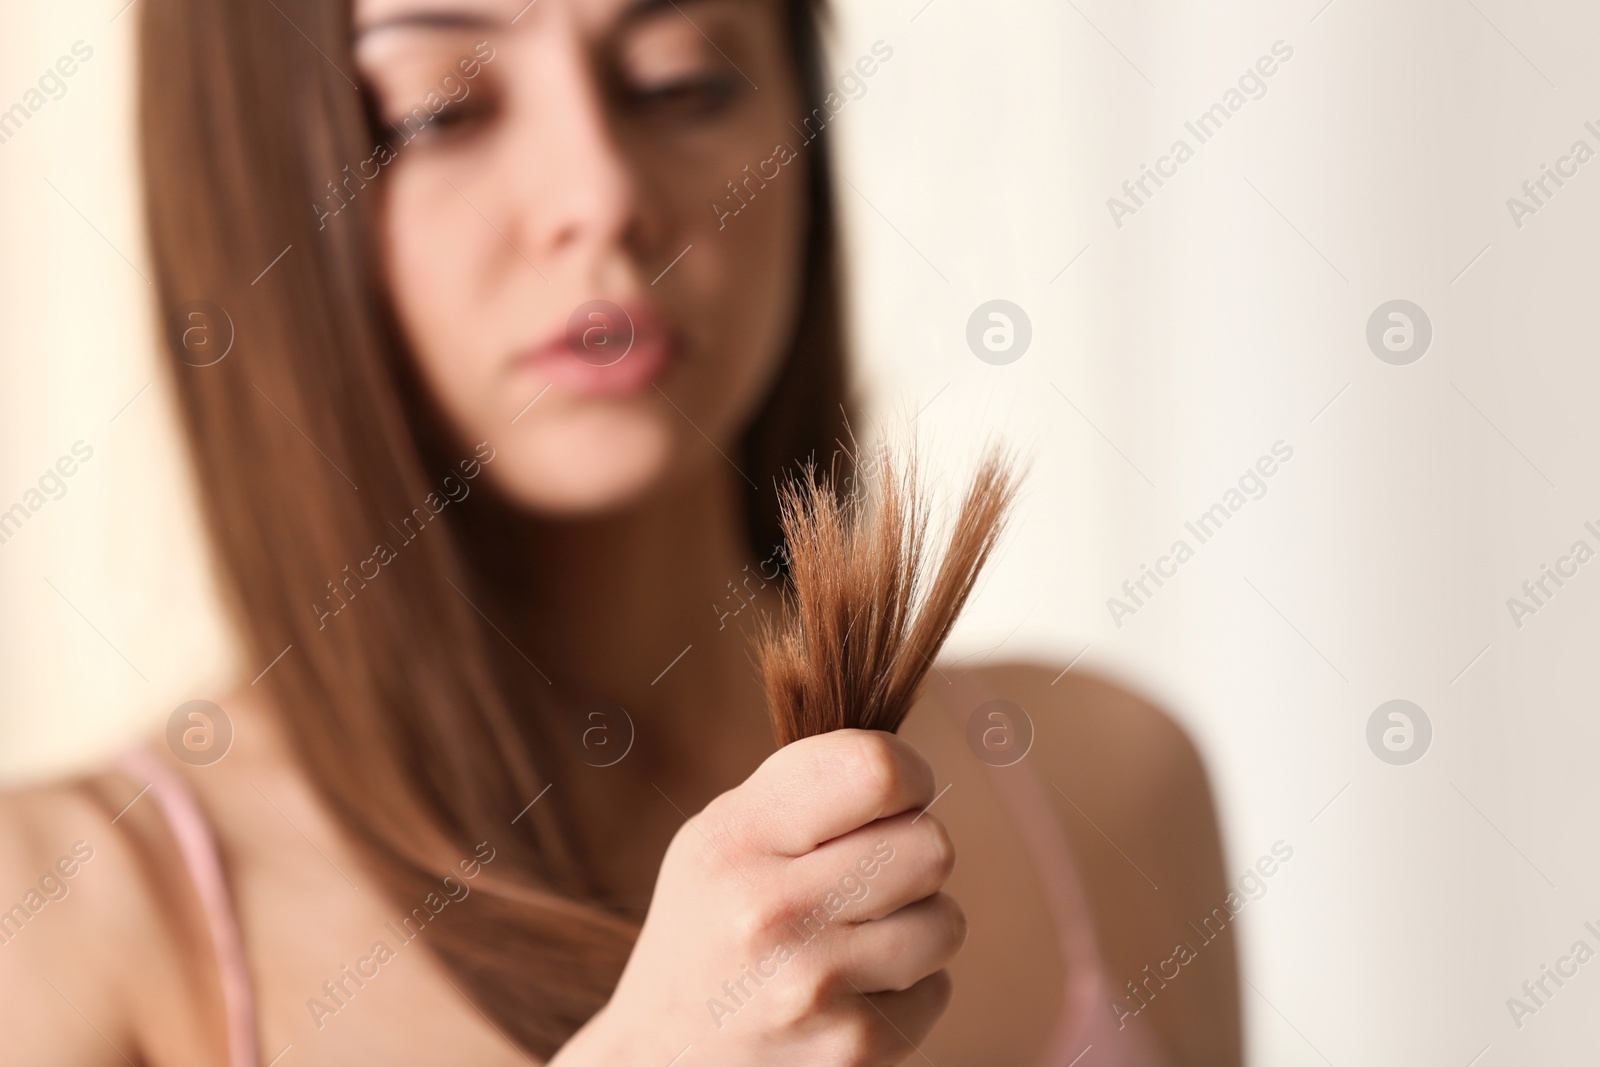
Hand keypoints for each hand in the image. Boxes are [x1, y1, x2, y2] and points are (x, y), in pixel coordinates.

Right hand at [557, 729, 963, 1065]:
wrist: (665, 1056)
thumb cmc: (714, 924)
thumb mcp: (724, 837)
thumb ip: (807, 789)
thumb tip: (910, 765)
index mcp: (735, 836)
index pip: (876, 770)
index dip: (910, 774)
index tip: (896, 795)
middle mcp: (768, 908)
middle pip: (931, 845)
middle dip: (912, 856)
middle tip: (869, 876)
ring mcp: (810, 984)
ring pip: (947, 920)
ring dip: (916, 925)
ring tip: (857, 937)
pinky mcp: (849, 1047)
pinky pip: (939, 989)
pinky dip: (908, 990)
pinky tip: (851, 991)